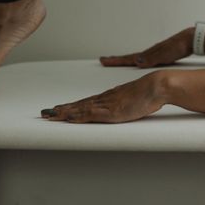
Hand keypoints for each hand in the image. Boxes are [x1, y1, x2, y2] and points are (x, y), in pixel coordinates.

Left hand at [41, 70, 167, 123]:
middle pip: (79, 104)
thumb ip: (128, 103)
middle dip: (62, 109)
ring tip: (50, 115)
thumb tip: (127, 106)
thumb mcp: (136, 99)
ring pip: (80, 109)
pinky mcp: (110, 111)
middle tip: (46, 112)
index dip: (73, 106)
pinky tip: (68, 118)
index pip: (87, 102)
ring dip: (64, 112)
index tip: (61, 108)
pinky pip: (89, 114)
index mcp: (111, 96)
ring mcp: (107, 104)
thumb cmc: (150, 93)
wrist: (157, 86)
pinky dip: (76, 116)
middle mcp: (105, 99)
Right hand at [99, 27, 189, 67]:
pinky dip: (138, 61)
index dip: (115, 60)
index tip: (103, 60)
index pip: (128, 58)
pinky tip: (140, 64)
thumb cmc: (178, 47)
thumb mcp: (164, 54)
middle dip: (117, 60)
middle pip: (130, 57)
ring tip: (117, 62)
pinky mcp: (161, 56)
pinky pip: (145, 59)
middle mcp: (149, 53)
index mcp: (148, 54)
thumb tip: (137, 61)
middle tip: (105, 60)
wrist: (190, 40)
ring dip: (126, 60)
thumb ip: (151, 58)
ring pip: (137, 58)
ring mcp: (155, 54)